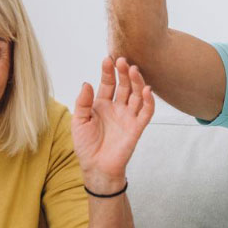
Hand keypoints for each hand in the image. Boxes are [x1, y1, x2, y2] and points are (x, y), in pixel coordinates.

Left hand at [72, 56, 154, 192]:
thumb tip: (86, 83)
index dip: (108, 72)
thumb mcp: (78, 121)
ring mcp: (128, 116)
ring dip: (137, 82)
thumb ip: (82, 103)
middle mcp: (117, 107)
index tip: (107, 59)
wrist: (96, 167)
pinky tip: (147, 90)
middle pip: (124, 85)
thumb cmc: (86, 146)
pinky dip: (149, 101)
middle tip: (123, 61)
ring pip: (136, 95)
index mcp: (102, 104)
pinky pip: (146, 112)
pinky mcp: (136, 127)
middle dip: (124, 73)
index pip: (107, 83)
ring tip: (134, 70)